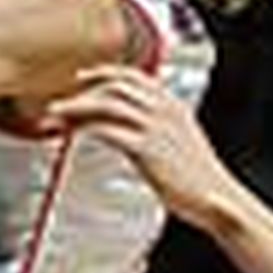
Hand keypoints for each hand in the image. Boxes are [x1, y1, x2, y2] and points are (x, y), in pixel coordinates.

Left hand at [42, 66, 240, 225]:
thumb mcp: (181, 143)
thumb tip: (133, 129)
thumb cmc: (198, 179)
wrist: (216, 199)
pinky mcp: (146, 149)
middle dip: (85, 89)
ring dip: (77, 105)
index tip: (84, 77)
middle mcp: (164, 110)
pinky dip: (84, 128)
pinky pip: (107, 129)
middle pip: (117, 84)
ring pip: (107, 102)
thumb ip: (158, 130)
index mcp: (174, 106)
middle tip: (61, 101)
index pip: (135, 77)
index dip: (106, 73)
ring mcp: (155, 128)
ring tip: (56, 114)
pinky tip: (70, 135)